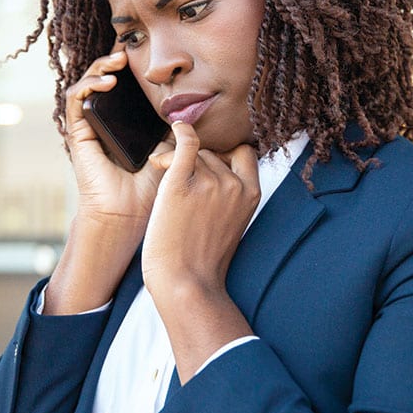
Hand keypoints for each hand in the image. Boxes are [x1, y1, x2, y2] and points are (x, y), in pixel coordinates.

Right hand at [44, 50, 172, 314]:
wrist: (131, 215)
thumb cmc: (153, 188)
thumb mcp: (172, 148)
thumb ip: (179, 126)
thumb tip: (197, 102)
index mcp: (126, 122)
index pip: (125, 85)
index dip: (131, 65)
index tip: (145, 48)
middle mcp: (105, 120)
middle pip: (104, 77)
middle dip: (114, 59)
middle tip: (128, 48)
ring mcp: (89, 125)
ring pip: (87, 83)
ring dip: (99, 66)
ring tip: (118, 60)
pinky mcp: (78, 133)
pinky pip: (75, 100)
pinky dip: (88, 85)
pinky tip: (107, 83)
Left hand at [141, 120, 259, 296]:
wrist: (185, 283)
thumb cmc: (201, 260)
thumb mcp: (230, 224)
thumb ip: (228, 196)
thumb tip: (211, 168)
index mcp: (251, 194)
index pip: (243, 154)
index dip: (226, 155)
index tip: (208, 165)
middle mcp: (234, 185)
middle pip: (212, 154)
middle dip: (194, 162)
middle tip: (174, 176)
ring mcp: (210, 182)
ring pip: (193, 153)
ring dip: (176, 159)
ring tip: (161, 173)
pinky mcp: (181, 183)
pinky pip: (185, 143)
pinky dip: (180, 132)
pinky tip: (174, 128)